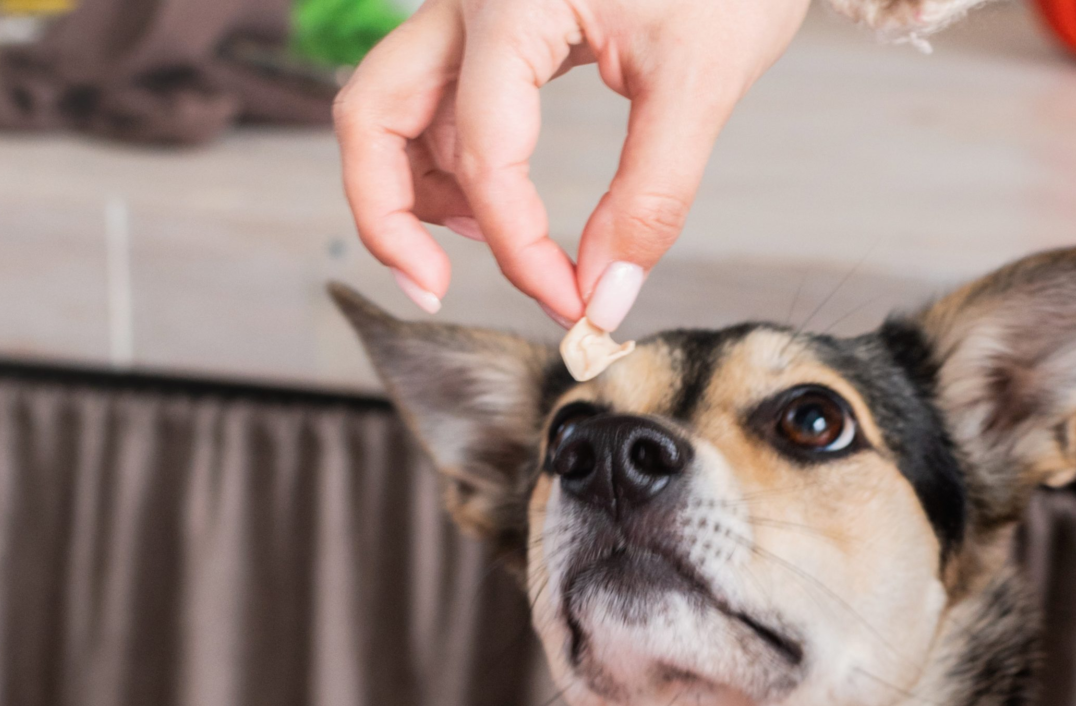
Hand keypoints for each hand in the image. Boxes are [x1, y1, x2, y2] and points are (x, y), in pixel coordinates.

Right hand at [335, 0, 811, 324]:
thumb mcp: (701, 82)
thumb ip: (653, 195)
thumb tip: (606, 294)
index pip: (484, 152)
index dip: (518, 246)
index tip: (569, 305)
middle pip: (374, 114)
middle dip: (388, 214)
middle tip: (433, 288)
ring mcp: (468, 7)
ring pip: (390, 106)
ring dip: (415, 189)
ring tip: (490, 246)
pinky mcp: (488, 23)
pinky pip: (432, 97)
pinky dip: (446, 159)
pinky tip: (497, 205)